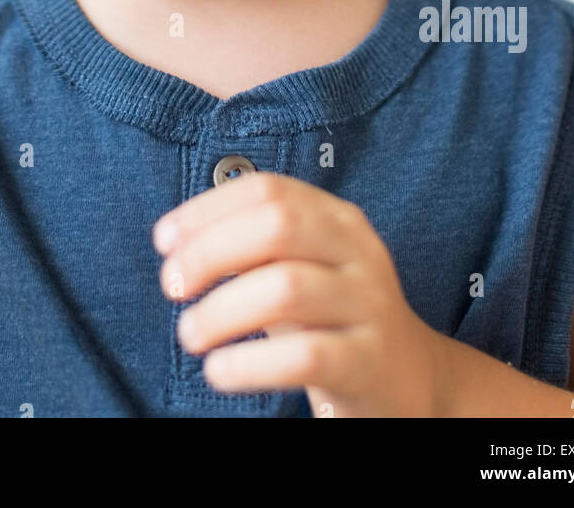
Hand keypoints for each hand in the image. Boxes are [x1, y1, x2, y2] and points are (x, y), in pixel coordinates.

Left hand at [153, 171, 445, 416]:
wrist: (409, 382)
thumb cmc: (332, 319)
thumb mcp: (297, 270)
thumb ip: (252, 248)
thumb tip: (179, 242)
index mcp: (338, 220)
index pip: (268, 191)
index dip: (207, 210)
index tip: (164, 241)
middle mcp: (359, 254)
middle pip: (277, 226)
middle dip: (210, 250)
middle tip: (172, 287)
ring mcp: (369, 307)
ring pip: (286, 289)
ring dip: (221, 311)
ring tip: (190, 334)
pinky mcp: (369, 363)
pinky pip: (304, 356)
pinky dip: (249, 363)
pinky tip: (218, 371)